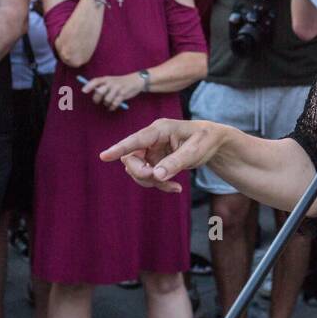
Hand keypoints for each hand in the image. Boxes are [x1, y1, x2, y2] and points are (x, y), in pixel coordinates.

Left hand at [82, 72, 144, 110]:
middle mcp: (111, 82)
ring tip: (108, 103)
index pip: (96, 81)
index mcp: (107, 78)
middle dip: (97, 99)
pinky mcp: (123, 94)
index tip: (83, 91)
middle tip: (97, 101)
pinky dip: (112, 107)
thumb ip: (103, 85)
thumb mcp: (111, 80)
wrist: (136, 80)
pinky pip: (114, 104)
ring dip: (106, 104)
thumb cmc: (120, 82)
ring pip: (107, 100)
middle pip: (99, 91)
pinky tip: (112, 107)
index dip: (89, 85)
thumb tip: (92, 92)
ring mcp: (117, 88)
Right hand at [100, 118, 230, 192]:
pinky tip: (176, 188)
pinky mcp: (154, 161)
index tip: (104, 156)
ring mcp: (151, 151)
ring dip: (152, 182)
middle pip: (131, 158)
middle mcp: (151, 139)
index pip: (135, 140)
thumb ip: (176, 162)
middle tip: (157, 179)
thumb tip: (155, 174)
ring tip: (174, 187)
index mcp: (160, 129)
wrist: (213, 143)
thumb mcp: (195, 151)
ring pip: (137, 171)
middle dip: (141, 173)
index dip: (119, 148)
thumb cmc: (205, 140)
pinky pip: (148, 177)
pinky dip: (159, 184)